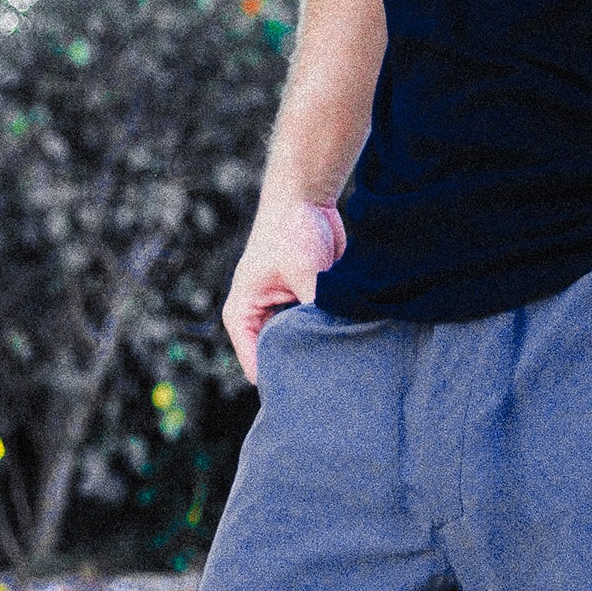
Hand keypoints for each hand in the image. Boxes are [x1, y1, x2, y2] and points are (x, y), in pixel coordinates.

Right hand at [224, 195, 346, 384]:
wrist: (308, 197)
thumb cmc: (293, 229)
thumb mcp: (305, 273)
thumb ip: (316, 311)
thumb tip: (336, 347)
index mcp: (243, 315)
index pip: (257, 366)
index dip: (283, 381)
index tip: (310, 392)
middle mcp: (259, 319)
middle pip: (279, 362)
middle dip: (303, 370)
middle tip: (332, 387)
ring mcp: (282, 315)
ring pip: (300, 350)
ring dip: (318, 354)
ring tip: (342, 367)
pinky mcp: (304, 308)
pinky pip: (316, 335)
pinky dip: (328, 339)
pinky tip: (348, 348)